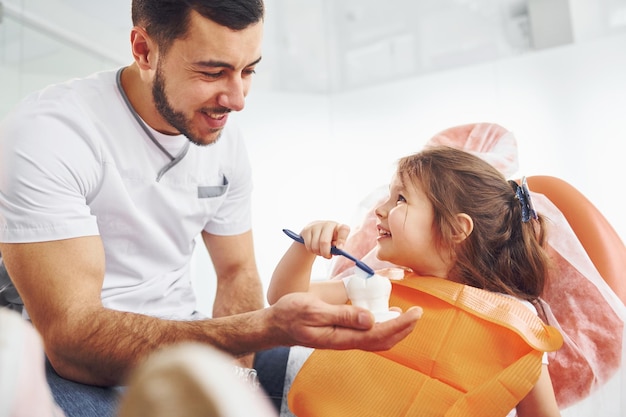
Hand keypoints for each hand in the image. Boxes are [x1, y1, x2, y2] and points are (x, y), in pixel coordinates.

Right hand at [268, 292, 421, 350]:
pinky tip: (385, 314)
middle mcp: (346, 341)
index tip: (415, 312)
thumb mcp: (315, 310)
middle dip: (404, 328)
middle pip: (383, 340)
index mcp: (342, 337)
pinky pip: (367, 334)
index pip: (379, 334)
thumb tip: (371, 318)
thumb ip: (343, 315)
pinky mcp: (341, 334)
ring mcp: (344, 339)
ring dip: (395, 329)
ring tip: (408, 315)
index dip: (400, 324)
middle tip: (418, 313)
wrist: (276, 324)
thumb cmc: (291, 315)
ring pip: (377, 339)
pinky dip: (382, 326)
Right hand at [299, 221, 350, 258]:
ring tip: (321, 251)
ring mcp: (316, 226)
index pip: (344, 230)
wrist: (316, 230)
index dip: (342, 240)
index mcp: (339, 227)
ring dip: (318, 252)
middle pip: (324, 241)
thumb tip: (336, 250)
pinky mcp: (307, 230)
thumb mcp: (336, 242)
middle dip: (325, 252)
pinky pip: (309, 246)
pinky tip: (315, 248)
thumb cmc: (330, 238)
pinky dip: (312, 251)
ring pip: (315, 246)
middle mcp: (328, 224)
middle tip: (328, 256)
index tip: (339, 248)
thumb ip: (337, 247)